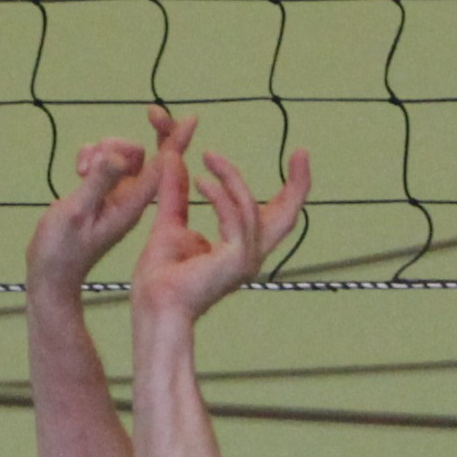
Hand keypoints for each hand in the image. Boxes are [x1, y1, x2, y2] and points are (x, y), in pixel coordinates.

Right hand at [27, 112, 193, 293]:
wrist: (51, 273)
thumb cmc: (61, 248)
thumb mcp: (76, 211)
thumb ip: (98, 182)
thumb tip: (120, 158)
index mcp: (133, 204)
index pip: (163, 166)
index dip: (177, 140)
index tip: (192, 118)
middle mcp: (131, 198)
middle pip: (138, 153)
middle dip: (115, 145)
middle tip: (92, 161)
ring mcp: (116, 196)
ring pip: (117, 154)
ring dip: (97, 153)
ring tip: (80, 174)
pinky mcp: (102, 194)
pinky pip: (103, 162)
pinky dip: (89, 158)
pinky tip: (77, 173)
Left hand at [129, 121, 311, 326]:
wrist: (154, 304)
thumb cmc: (160, 277)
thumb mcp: (169, 221)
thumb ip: (176, 191)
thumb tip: (175, 157)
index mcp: (242, 247)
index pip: (276, 214)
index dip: (292, 187)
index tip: (298, 156)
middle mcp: (251, 255)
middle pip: (289, 216)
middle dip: (298, 184)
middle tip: (302, 153)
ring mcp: (246, 260)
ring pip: (252, 207)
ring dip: (231, 176)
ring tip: (208, 156)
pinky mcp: (235, 260)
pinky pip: (235, 217)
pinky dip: (220, 195)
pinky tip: (200, 180)